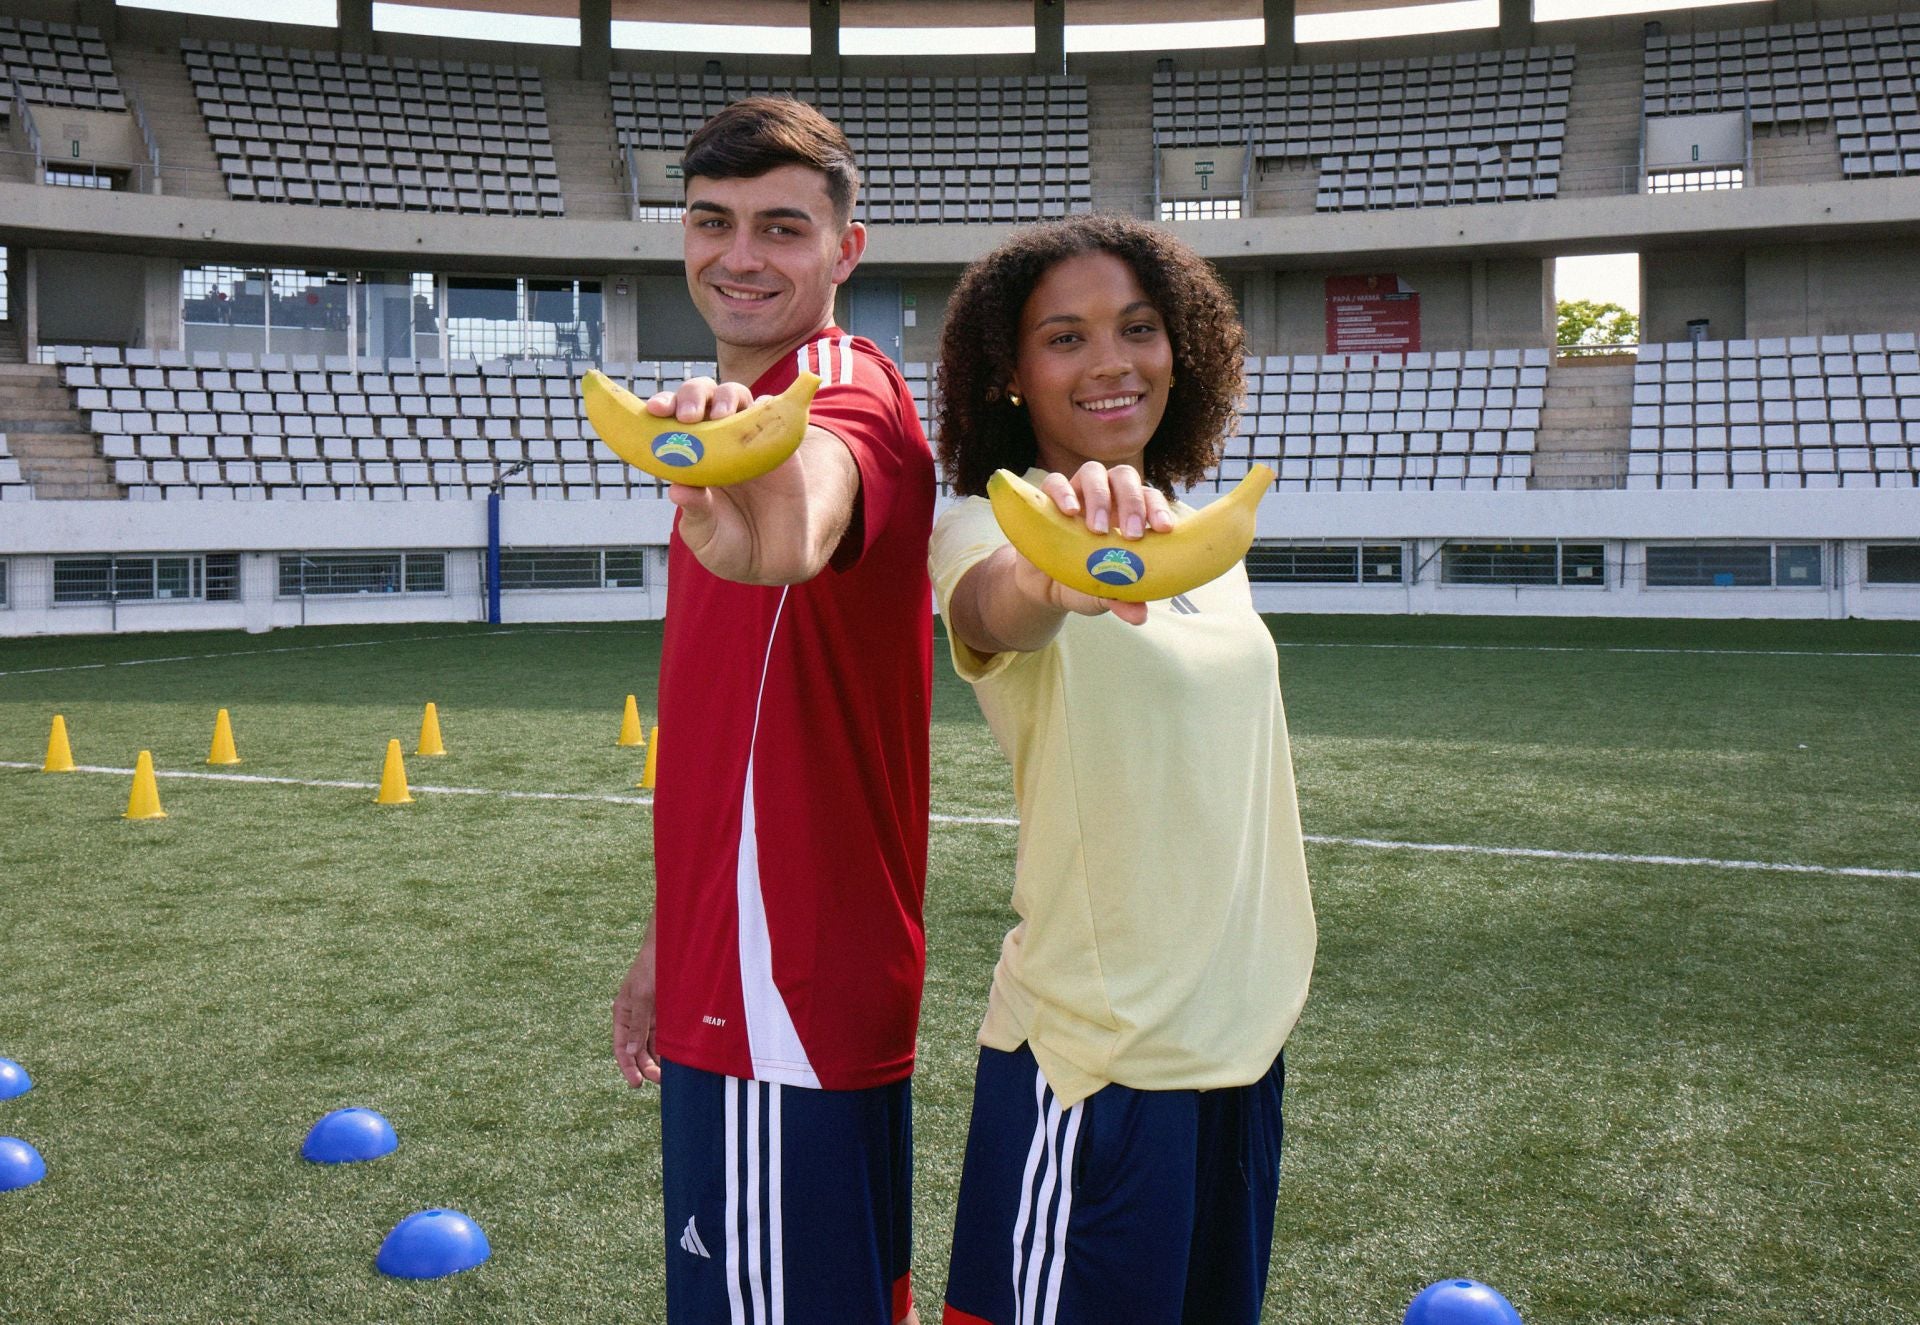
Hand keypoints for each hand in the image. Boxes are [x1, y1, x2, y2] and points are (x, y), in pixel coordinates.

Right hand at [613, 923, 660, 1087]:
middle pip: (637, 1051)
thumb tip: (630, 1051)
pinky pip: (666, 1038)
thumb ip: (636, 1023)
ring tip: (669, 1076)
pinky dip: (669, 1050)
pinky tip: (677, 1061)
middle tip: (659, 1081)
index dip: (627, 1066)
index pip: (621, 1047)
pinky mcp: (667, 1015)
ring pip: (652, 1047)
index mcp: (622, 1014)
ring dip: (658, 1062)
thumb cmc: (651, 966)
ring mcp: (651, 1017)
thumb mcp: (641, 994)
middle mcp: (635, 1019)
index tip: (636, 1083)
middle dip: (645, 1067)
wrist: (672, 945)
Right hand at [1027, 462, 1176, 626]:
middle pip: (1125, 478)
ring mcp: (1076, 493)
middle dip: (1132, 502)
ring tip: (1097, 530)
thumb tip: (1140, 615)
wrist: (1043, 587)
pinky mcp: (1046, 498)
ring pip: (1093, 472)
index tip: (1164, 530)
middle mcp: (1106, 496)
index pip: (1150, 497)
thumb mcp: (1103, 594)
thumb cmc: (1083, 582)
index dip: (1159, 508)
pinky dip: (1063, 492)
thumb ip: (1122, 600)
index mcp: (1127, 514)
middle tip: (1132, 534)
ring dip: (1099, 496)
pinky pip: (1054, 481)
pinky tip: (1069, 512)